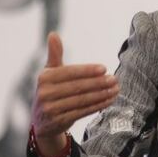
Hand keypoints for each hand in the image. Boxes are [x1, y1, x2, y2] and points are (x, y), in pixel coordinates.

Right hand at [31, 32, 118, 156]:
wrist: (42, 122)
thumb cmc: (50, 91)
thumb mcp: (50, 73)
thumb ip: (54, 55)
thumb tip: (53, 34)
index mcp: (44, 77)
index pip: (70, 72)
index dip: (88, 70)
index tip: (104, 68)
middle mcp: (45, 93)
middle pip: (77, 86)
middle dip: (98, 83)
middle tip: (114, 79)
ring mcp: (51, 109)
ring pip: (82, 100)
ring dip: (101, 95)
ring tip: (115, 89)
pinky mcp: (59, 121)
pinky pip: (82, 112)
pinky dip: (97, 106)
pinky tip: (109, 100)